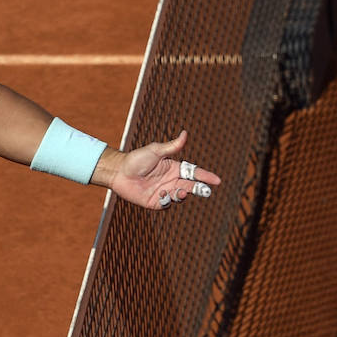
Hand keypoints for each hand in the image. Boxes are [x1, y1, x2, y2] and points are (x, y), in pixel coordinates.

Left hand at [103, 131, 221, 210]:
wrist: (120, 172)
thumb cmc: (136, 159)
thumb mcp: (156, 151)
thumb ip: (172, 146)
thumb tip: (185, 133)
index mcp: (173, 168)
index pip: (193, 173)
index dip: (205, 176)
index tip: (217, 180)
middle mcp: (171, 181)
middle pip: (191, 186)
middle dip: (200, 189)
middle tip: (208, 191)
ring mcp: (164, 192)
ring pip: (181, 196)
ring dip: (183, 195)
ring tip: (182, 191)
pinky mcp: (156, 202)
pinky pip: (167, 203)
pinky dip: (168, 200)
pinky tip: (163, 193)